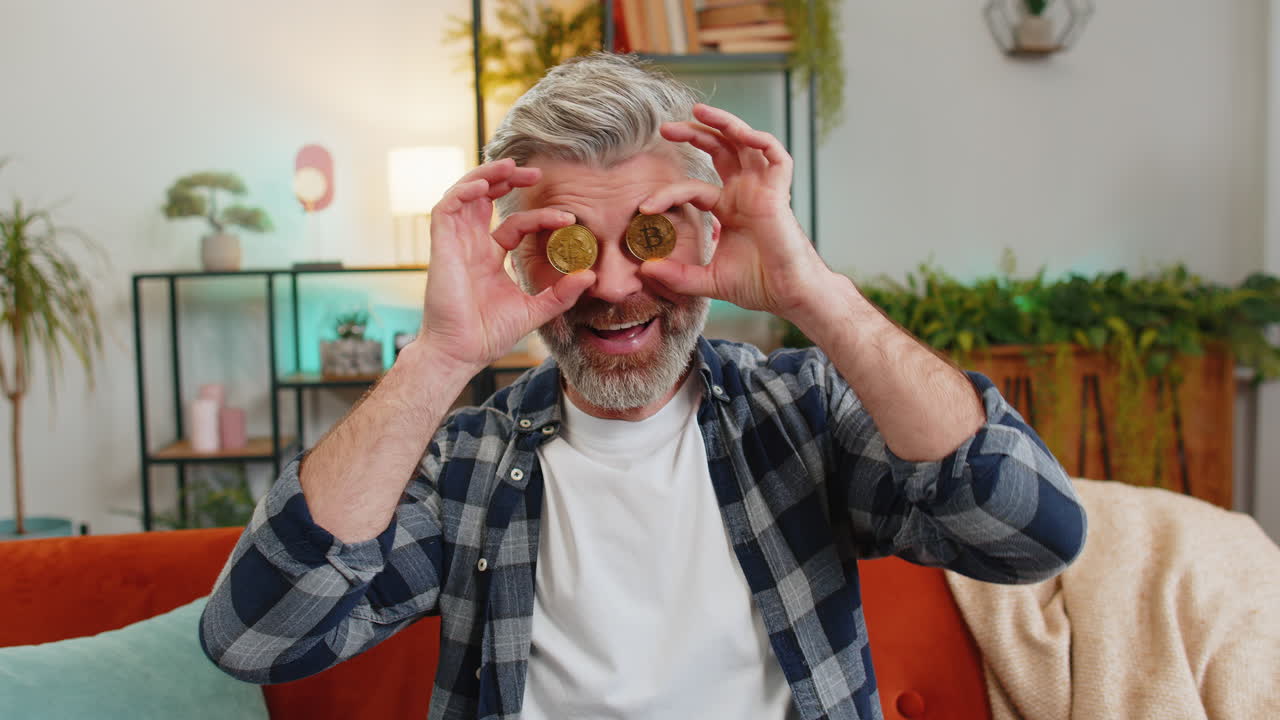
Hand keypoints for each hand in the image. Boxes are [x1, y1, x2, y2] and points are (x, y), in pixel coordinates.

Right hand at [418, 159, 595, 370]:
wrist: (461, 352)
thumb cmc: (488, 335)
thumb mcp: (534, 310)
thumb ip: (560, 294)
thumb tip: (589, 276)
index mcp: (489, 258)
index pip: (514, 225)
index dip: (539, 216)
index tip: (569, 218)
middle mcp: (471, 246)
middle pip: (486, 199)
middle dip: (508, 180)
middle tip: (537, 173)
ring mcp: (455, 244)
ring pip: (465, 195)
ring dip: (486, 176)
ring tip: (511, 167)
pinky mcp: (441, 246)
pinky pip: (446, 208)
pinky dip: (463, 191)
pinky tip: (484, 186)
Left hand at [637, 104, 834, 320]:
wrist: (788, 296)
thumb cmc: (758, 285)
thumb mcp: (708, 280)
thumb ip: (678, 276)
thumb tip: (645, 269)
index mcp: (729, 208)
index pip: (693, 187)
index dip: (668, 193)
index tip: (644, 208)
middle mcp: (745, 192)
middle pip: (719, 149)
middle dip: (694, 133)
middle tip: (665, 127)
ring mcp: (763, 189)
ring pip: (745, 142)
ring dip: (724, 123)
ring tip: (699, 111)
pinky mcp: (780, 192)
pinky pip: (776, 155)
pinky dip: (761, 139)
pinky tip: (741, 133)